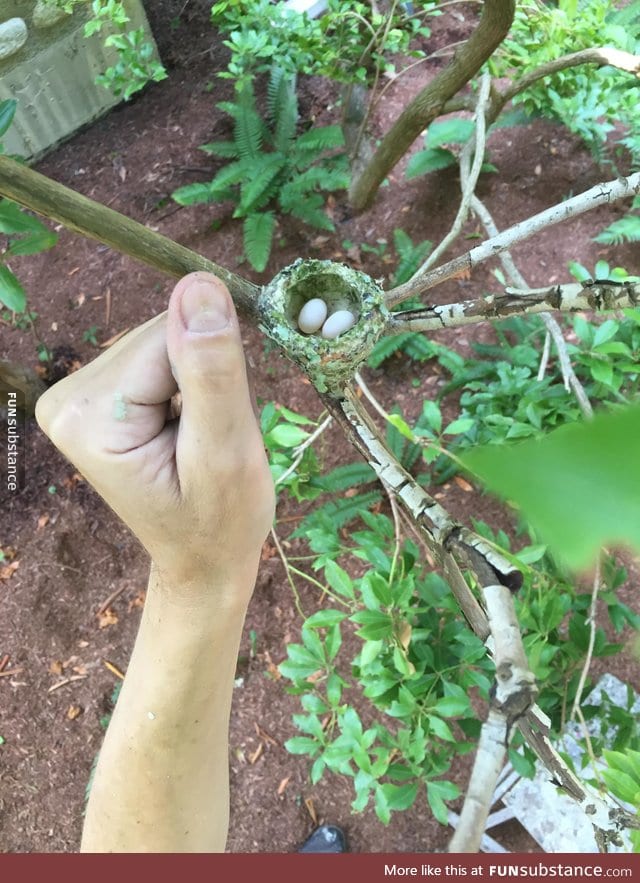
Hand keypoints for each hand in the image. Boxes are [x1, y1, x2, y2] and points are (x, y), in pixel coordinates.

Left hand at [36, 273, 274, 601]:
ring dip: (198, 381)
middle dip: (203, 377)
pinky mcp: (94, 396)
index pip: (169, 341)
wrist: (203, 558)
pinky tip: (186, 428)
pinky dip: (187, 386)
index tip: (221, 428)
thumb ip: (211, 371)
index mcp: (90, 417)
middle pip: (160, 337)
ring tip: (200, 438)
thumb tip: (200, 285)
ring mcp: (75, 397)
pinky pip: (156, 357)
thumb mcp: (225, 452)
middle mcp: (67, 399)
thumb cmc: (221, 521)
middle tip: (213, 438)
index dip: (213, 374)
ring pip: (162, 343)